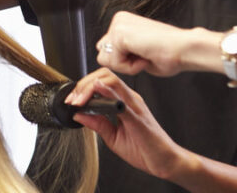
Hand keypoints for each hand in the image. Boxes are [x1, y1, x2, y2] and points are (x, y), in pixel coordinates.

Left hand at [65, 68, 182, 179]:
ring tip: (78, 100)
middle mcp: (130, 99)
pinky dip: (109, 93)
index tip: (71, 98)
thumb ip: (97, 123)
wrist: (167, 163)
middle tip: (72, 99)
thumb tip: (78, 114)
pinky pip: (123, 101)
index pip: (102, 81)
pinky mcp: (139, 119)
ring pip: (113, 82)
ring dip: (90, 87)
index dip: (84, 85)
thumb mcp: (113, 137)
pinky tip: (99, 91)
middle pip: (105, 76)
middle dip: (84, 84)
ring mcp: (135, 106)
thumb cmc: (145, 149)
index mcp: (124, 101)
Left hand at [96, 12, 223, 75]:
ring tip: (144, 56)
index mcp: (123, 23)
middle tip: (143, 57)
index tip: (143, 55)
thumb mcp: (136, 53)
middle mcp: (118, 20)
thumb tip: (105, 57)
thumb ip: (121, 52)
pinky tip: (145, 57)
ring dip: (125, 65)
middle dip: (121, 62)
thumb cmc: (168, 54)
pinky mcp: (119, 33)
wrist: (185, 49)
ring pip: (105, 59)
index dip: (124, 60)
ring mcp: (118, 25)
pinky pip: (114, 62)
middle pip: (103, 53)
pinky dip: (129, 67)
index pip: (107, 49)